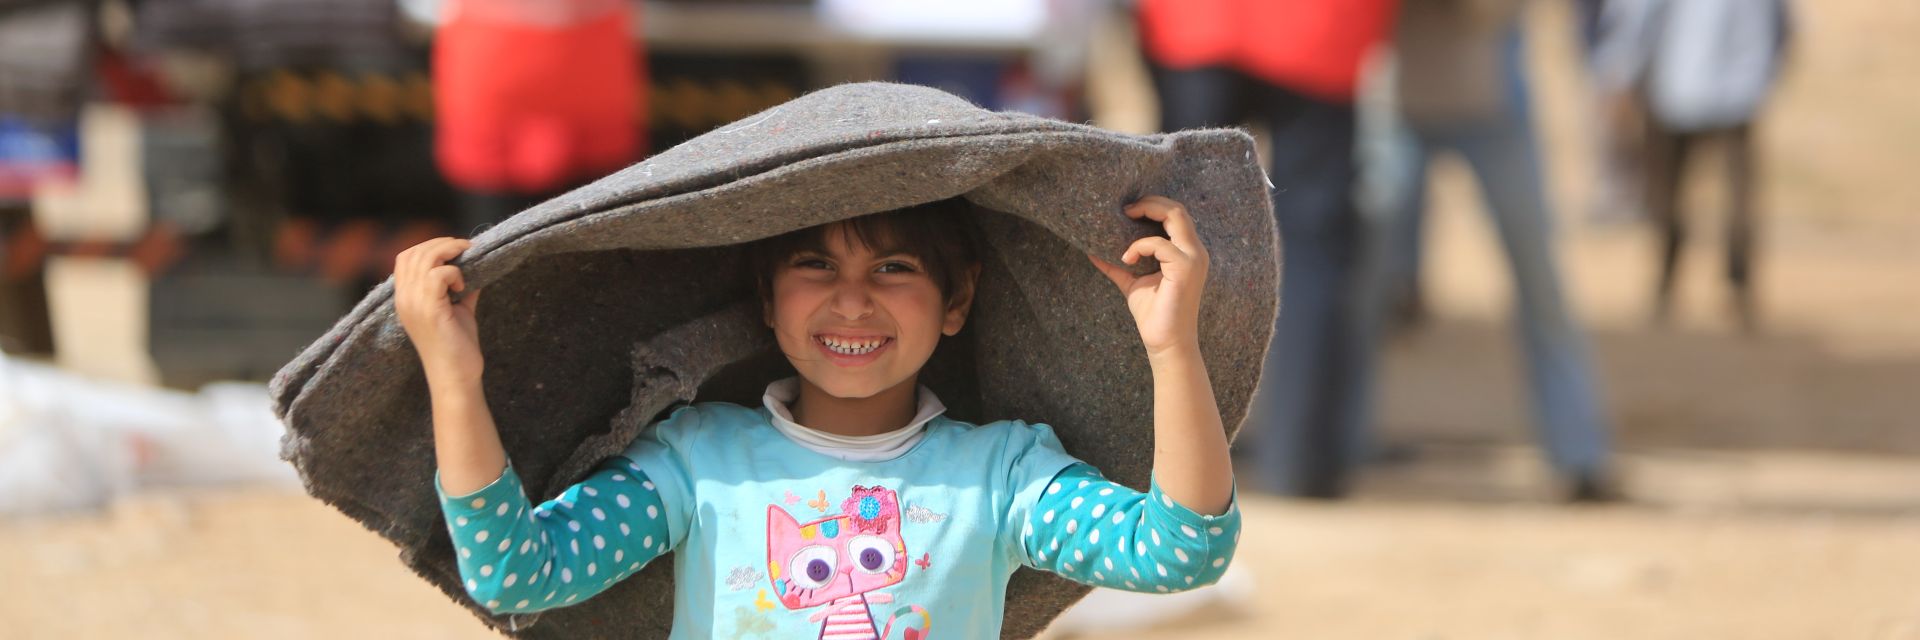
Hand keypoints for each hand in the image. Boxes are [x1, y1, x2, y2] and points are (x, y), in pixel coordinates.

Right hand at [394, 237, 483, 383]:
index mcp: (405, 298)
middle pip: (414, 252)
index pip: (405, 257)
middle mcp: (404, 299)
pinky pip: (438, 275)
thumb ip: (461, 287)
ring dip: (450, 254)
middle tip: (466, 249)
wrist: (457, 377)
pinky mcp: (429, 311)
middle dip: (443, 244)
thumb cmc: (458, 346)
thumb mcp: (459, 309)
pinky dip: (454, 274)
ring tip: (466, 265)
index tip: (456, 250)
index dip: (429, 246)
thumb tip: (477, 266)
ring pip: (426, 259)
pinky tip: (462, 288)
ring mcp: (414, 304)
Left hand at [1088, 196, 1208, 357]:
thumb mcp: (1132, 281)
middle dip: (1150, 202)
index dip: (1153, 205)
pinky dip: (1139, 246)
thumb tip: (1093, 251)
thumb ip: (1118, 264)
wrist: (1166, 343)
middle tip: (1125, 209)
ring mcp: (1193, 259)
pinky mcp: (1185, 269)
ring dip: (1148, 212)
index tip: (1128, 210)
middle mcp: (1195, 252)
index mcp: (1187, 252)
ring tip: (1126, 218)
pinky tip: (1126, 258)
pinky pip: (1159, 244)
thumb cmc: (1153, 314)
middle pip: (1177, 209)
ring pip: (1175, 216)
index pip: (1176, 215)